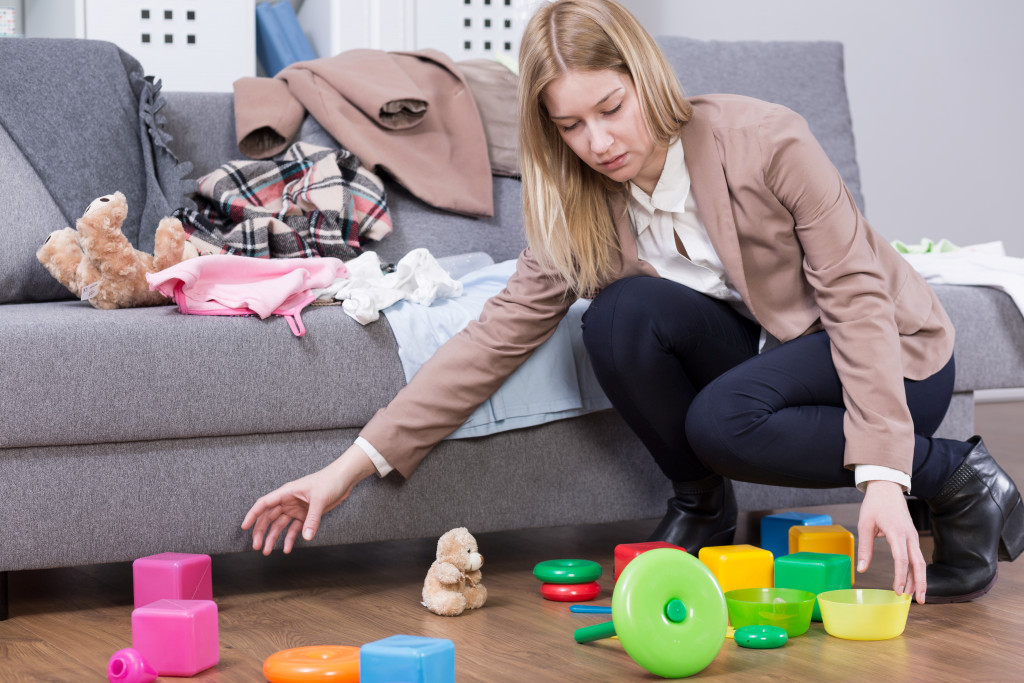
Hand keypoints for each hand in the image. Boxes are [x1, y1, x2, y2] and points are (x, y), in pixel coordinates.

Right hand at [241, 444, 376, 554]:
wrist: (344, 479)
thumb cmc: (330, 482)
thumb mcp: (320, 499)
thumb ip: (312, 518)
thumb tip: (307, 537)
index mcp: (286, 492)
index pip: (264, 503)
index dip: (253, 515)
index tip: (244, 527)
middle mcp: (288, 501)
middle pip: (269, 517)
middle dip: (261, 532)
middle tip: (257, 546)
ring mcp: (296, 508)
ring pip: (279, 525)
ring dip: (273, 538)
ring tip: (267, 552)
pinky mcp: (305, 515)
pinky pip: (294, 528)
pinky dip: (290, 538)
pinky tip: (287, 549)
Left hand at [856, 480, 926, 603]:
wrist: (887, 488)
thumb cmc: (874, 505)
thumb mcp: (865, 524)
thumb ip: (865, 547)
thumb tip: (861, 569)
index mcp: (897, 532)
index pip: (902, 560)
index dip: (900, 577)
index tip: (897, 591)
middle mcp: (909, 536)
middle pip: (918, 564)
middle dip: (919, 584)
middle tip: (918, 601)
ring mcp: (913, 537)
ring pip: (920, 561)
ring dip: (919, 579)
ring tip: (915, 596)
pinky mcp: (912, 537)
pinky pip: (916, 556)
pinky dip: (916, 570)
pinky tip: (911, 581)